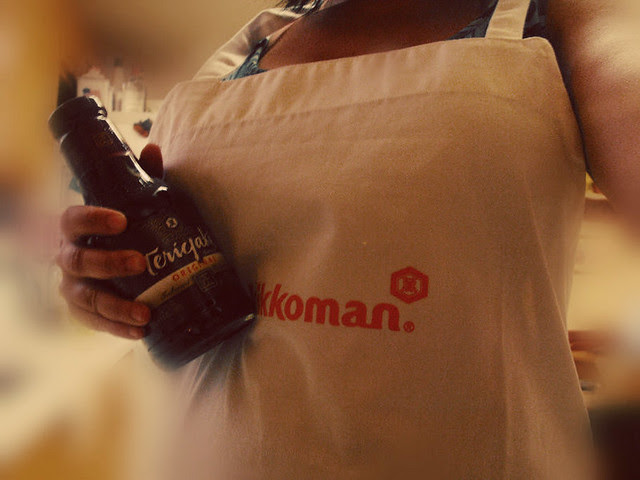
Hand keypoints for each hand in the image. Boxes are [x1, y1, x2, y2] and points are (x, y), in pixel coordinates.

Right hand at [56, 144, 163, 338]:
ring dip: (116, 306)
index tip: (121, 220)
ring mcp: (72, 287)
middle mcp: (67, 258)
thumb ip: (141, 178)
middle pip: (79, 261)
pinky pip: (94, 323)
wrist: (110, 263)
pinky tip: (143, 331)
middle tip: (140, 262)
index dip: (93, 219)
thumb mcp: (132, 202)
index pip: (73, 220)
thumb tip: (154, 148)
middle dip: (108, 263)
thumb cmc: (122, 228)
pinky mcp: (82, 312)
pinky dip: (117, 328)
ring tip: (146, 314)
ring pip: (86, 298)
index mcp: (76, 228)